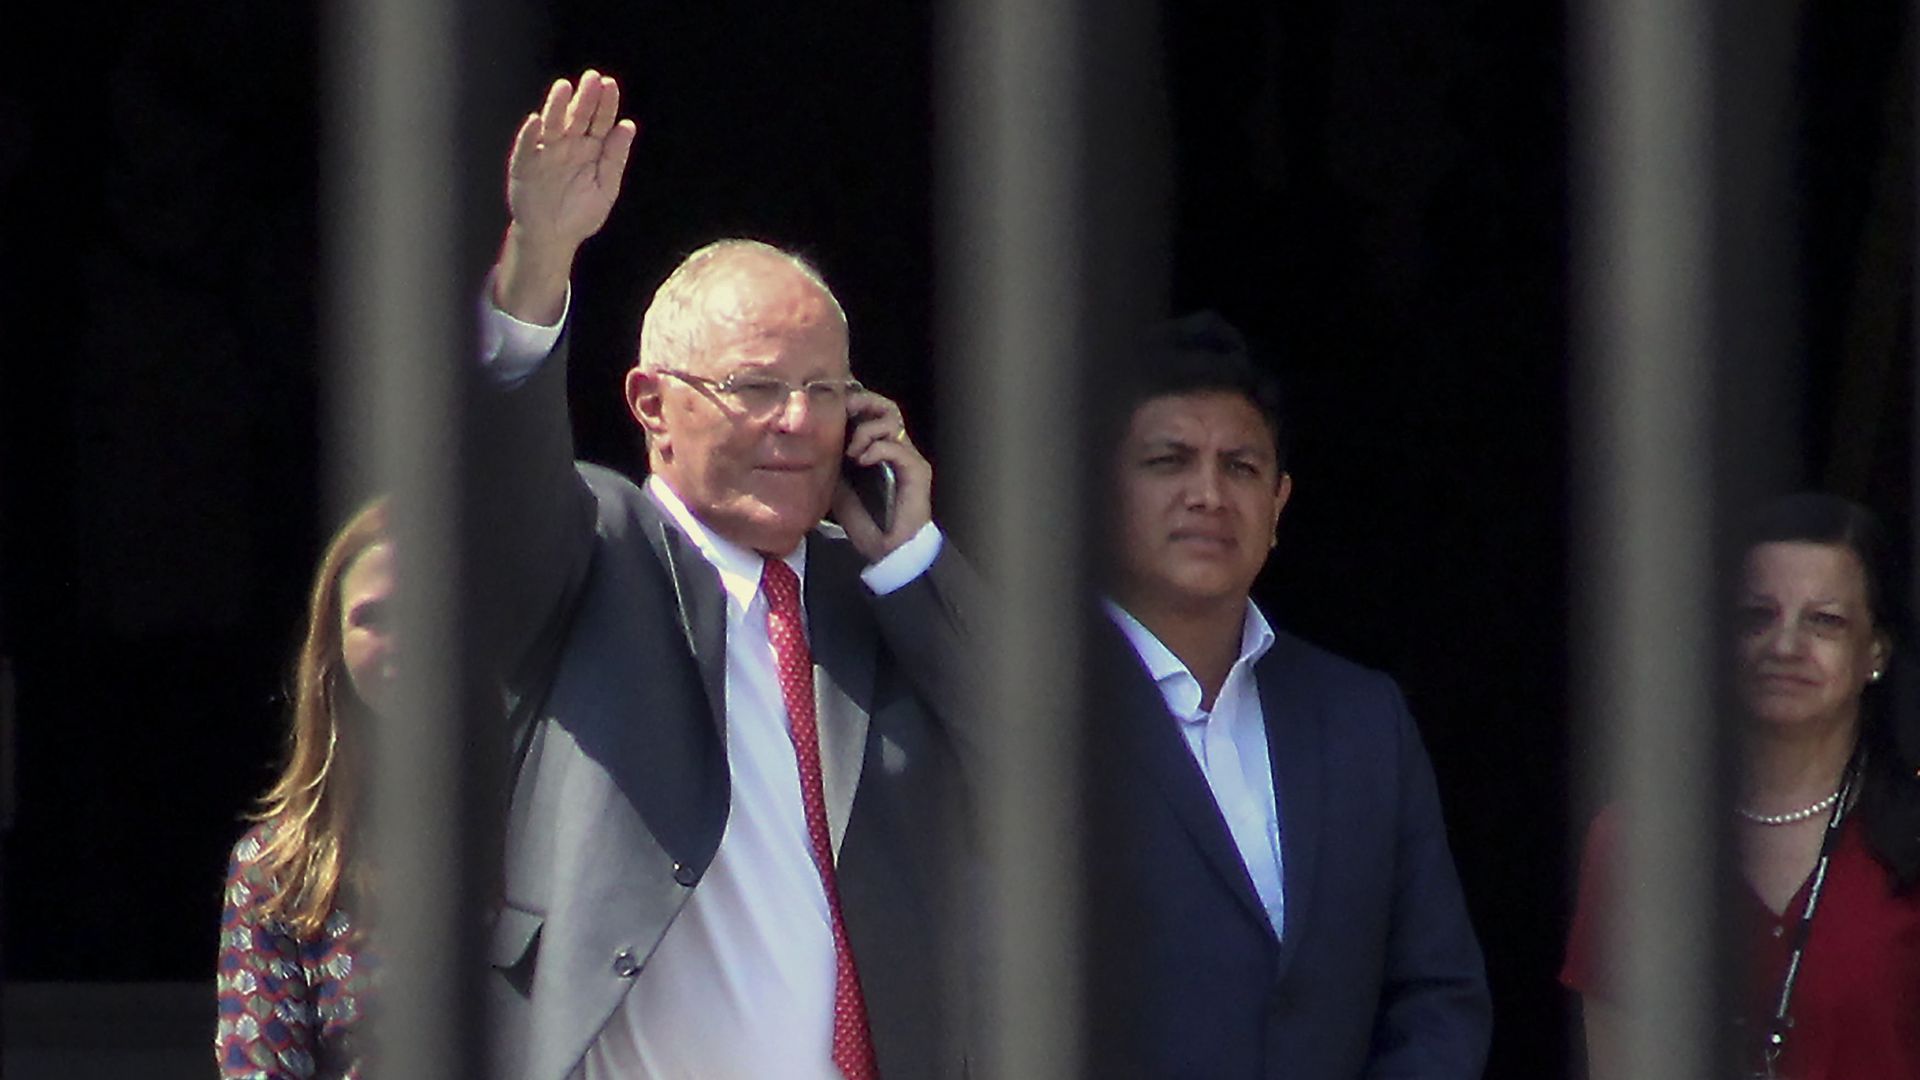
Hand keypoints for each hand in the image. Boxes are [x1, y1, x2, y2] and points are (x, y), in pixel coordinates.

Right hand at [494, 70, 637, 323]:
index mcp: (591, 149)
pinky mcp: (525, 165)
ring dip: (556, 106)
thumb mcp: (605, 188)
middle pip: (577, 117)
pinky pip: (527, 147)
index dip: (605, 104)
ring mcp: (546, 153)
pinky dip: (530, 134)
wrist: (553, 238)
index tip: (610, 85)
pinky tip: (536, 121)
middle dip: (584, 97)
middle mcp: (568, 145)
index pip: (600, 121)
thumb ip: (615, 158)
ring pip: (552, 125)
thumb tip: (627, 126)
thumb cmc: (581, 213)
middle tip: (592, 77)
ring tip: (564, 88)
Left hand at [832, 389, 932, 561]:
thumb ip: (831, 465)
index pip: (870, 412)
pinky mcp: (917, 470)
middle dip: (863, 402)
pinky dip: (876, 448)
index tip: (829, 406)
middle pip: (885, 408)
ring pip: (892, 421)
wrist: (890, 552)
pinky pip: (896, 447)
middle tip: (843, 410)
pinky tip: (862, 460)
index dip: (853, 403)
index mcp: (878, 451)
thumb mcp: (838, 489)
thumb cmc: (867, 524)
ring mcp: (908, 458)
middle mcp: (896, 449)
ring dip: (866, 430)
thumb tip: (813, 443)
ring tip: (851, 451)